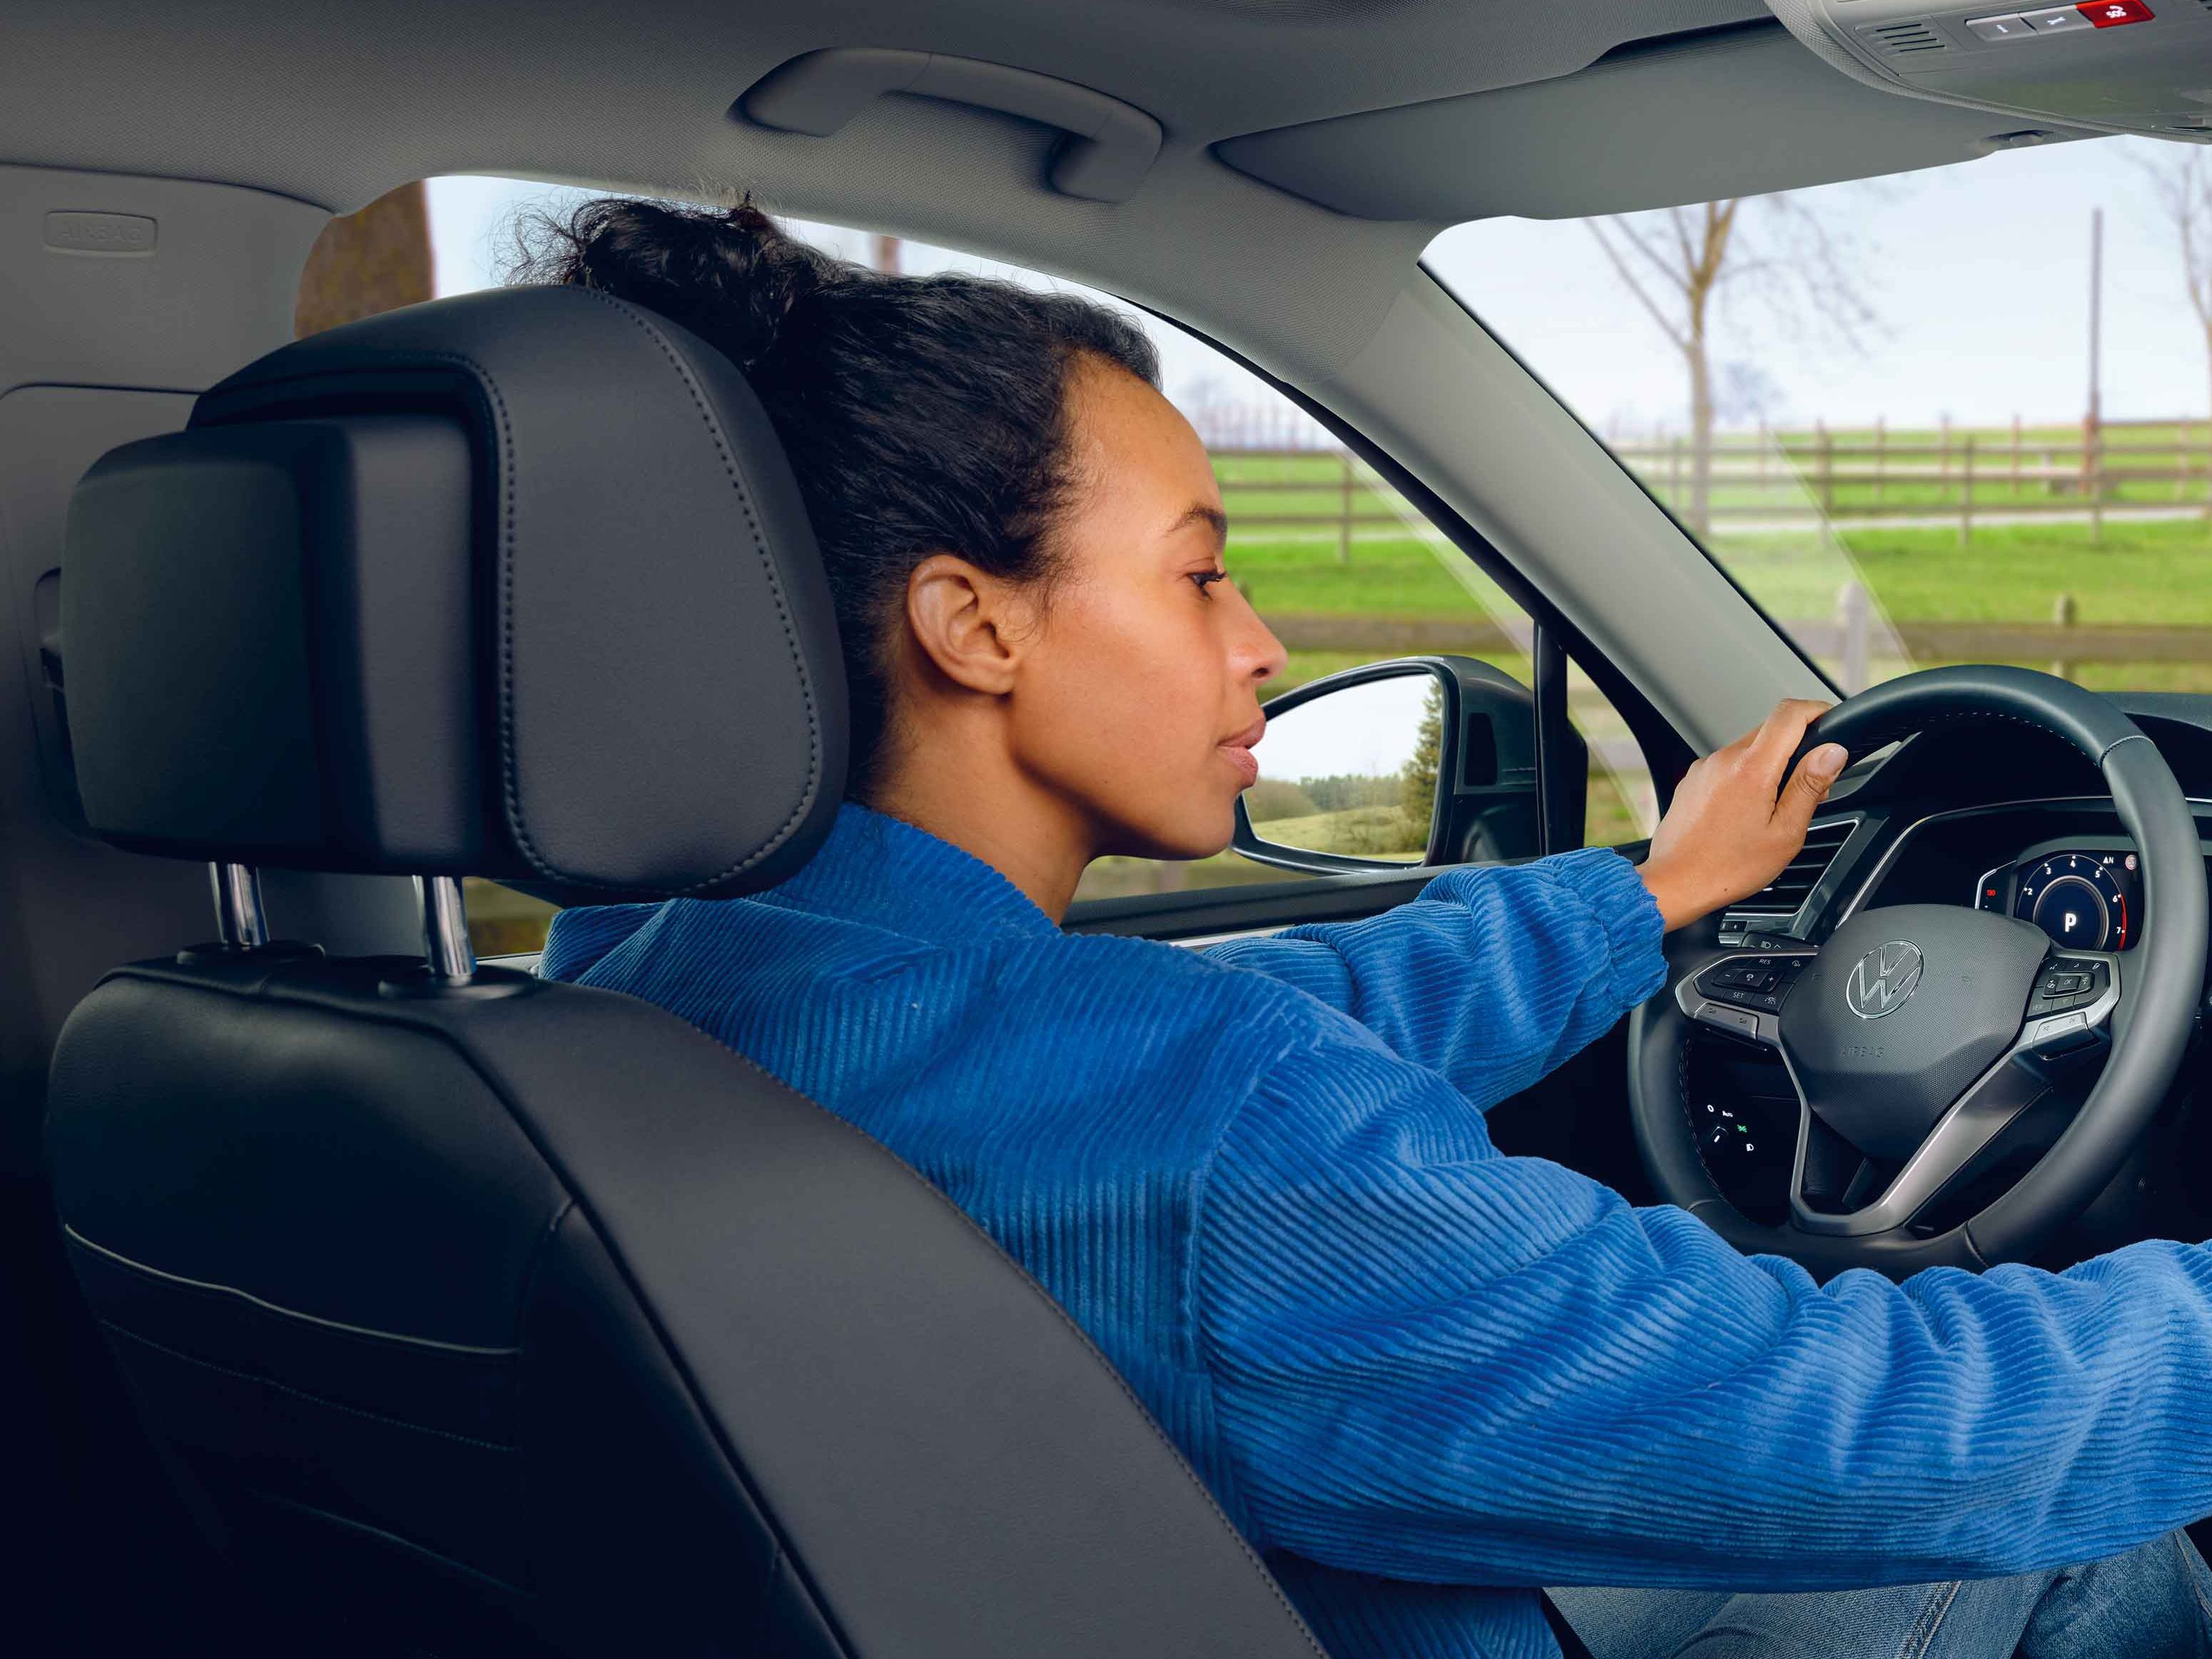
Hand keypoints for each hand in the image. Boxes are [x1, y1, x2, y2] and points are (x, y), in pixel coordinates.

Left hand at [1636, 699, 1848, 931]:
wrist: (1675, 883)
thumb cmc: (1727, 867)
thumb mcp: (1785, 831)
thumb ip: (1809, 785)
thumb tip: (1833, 752)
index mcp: (1751, 768)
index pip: (1789, 713)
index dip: (1817, 710)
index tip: (1830, 721)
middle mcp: (1723, 760)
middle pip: (1770, 731)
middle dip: (1797, 749)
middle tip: (1810, 786)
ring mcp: (1704, 769)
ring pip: (1748, 750)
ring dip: (1770, 766)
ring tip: (1776, 807)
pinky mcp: (1692, 781)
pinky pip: (1727, 766)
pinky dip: (1745, 778)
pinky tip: (1747, 812)